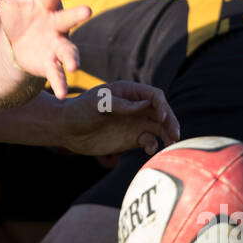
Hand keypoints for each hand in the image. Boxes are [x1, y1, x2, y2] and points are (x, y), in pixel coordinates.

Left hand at [0, 0, 90, 99]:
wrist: (17, 39)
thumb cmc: (19, 11)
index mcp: (46, 3)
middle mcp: (57, 23)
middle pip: (68, 18)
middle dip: (76, 15)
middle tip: (87, 11)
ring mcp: (57, 43)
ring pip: (68, 49)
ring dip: (72, 56)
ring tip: (73, 65)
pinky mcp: (51, 62)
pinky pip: (57, 73)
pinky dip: (60, 82)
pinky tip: (61, 93)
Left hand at [62, 81, 178, 155]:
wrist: (66, 129)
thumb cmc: (79, 110)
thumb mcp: (97, 103)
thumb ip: (120, 104)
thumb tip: (145, 105)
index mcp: (129, 92)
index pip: (154, 96)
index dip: (162, 106)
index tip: (161, 117)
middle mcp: (136, 106)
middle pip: (162, 112)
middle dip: (170, 122)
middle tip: (175, 135)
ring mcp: (135, 122)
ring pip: (159, 127)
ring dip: (167, 134)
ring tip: (171, 144)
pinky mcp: (131, 138)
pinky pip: (149, 140)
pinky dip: (153, 145)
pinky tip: (150, 149)